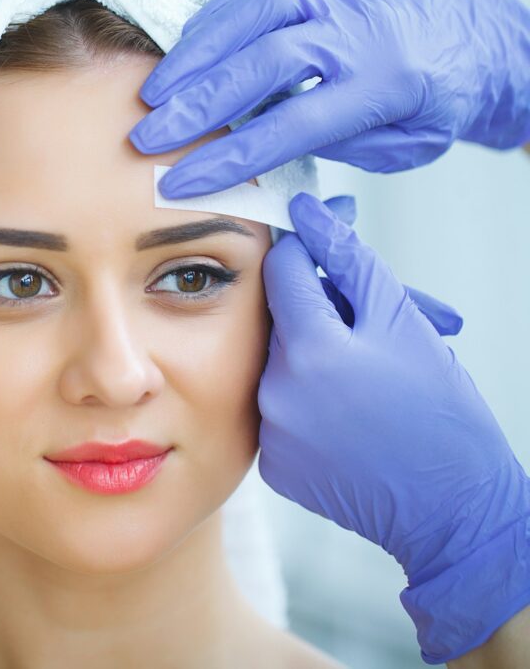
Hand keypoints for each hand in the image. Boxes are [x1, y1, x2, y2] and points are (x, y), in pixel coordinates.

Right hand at [131, 0, 529, 197]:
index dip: (229, 157)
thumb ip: (337, 145)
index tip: (183, 182)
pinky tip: (183, 56)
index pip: (288, 126)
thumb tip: (267, 148)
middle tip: (148, 136)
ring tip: (152, 95)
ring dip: (193, 58)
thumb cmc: (434, 95)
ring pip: (248, 17)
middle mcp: (352, 31)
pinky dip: (210, 25)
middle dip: (196, 105)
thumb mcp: (404, 143)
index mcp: (380, 83)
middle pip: (259, 65)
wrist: (473, 30)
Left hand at [258, 193, 529, 663]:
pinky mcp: (272, 465)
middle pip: (283, 320)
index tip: (321, 237)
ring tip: (375, 369)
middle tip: (375, 316)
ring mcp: (269, 433)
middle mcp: (274, 391)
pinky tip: (355, 408)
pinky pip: (282, 410)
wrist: (452, 511)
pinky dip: (312, 399)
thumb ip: (349, 259)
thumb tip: (309, 212)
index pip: (281, 270)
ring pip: (283, 364)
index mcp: (309, 350)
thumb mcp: (404, 321)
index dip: (304, 247)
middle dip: (326, 308)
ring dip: (322, 354)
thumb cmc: (441, 414)